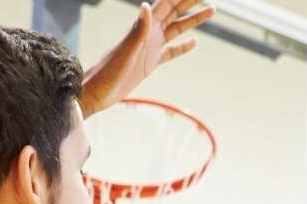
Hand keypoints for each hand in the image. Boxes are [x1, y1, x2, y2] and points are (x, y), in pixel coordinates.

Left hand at [79, 1, 216, 115]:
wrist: (96, 91)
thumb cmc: (108, 72)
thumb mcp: (126, 50)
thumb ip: (138, 29)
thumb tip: (146, 5)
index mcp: (144, 27)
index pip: (167, 4)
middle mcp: (149, 34)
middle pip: (175, 12)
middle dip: (192, 1)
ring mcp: (150, 48)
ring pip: (177, 29)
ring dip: (193, 20)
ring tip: (211, 10)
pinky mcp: (150, 64)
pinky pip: (171, 52)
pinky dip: (183, 46)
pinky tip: (194, 42)